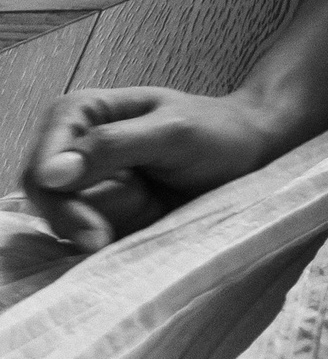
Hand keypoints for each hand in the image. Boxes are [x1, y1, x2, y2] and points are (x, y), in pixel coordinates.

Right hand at [24, 88, 280, 252]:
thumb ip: (113, 146)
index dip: (53, 186)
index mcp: (84, 112)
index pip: (44, 153)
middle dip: (66, 217)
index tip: (86, 221)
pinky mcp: (106, 214)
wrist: (253, 154)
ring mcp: (90, 184)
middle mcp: (77, 147)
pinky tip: (118, 246)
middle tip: (101, 240)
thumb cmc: (218, 132)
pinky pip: (82, 236)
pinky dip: (93, 245)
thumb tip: (52, 173)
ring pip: (59, 218)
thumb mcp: (172, 133)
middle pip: (43, 190)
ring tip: (115, 241)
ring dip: (80, 234)